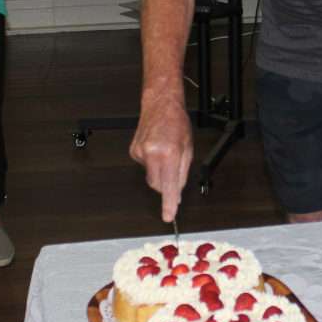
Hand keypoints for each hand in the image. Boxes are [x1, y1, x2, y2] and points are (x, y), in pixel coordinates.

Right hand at [129, 93, 192, 221]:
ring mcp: (140, 153)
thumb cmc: (177, 122)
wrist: (160, 104)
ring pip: (150, 177)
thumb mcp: (188, 148)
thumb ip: (183, 172)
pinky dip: (151, 162)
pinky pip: (144, 166)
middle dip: (166, 184)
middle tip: (174, 169)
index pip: (169, 186)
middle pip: (157, 185)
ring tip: (165, 152)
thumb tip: (176, 193)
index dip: (168, 204)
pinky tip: (156, 148)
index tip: (168, 216)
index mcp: (170, 153)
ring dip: (159, 171)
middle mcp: (153, 154)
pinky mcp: (133, 151)